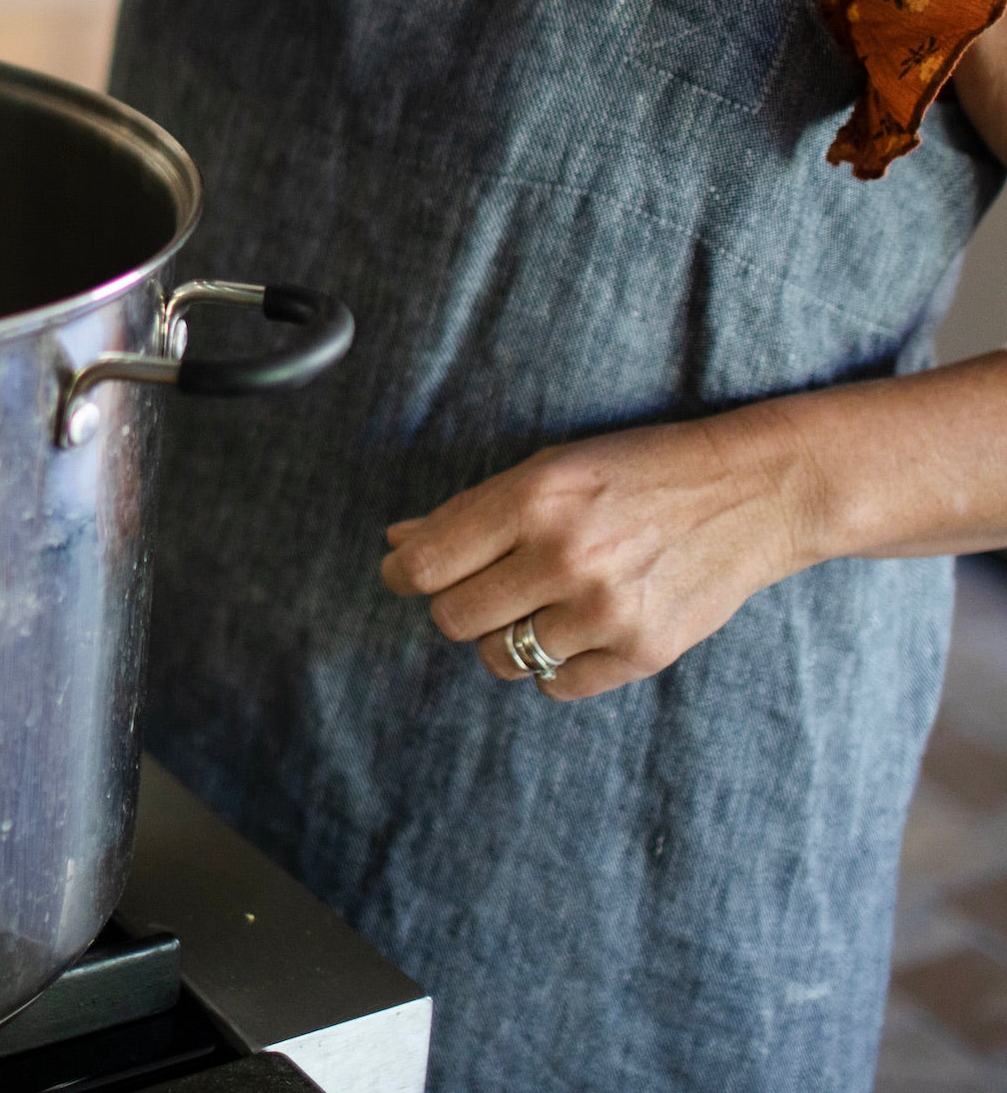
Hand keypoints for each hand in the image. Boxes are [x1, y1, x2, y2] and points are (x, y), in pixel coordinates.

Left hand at [380, 410, 817, 699]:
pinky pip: (555, 685)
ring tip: (537, 602)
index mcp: (532, 499)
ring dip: (504, 636)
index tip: (402, 573)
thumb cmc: (639, 471)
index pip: (425, 565)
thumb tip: (399, 544)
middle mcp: (564, 557)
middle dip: (455, 604)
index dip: (401, 573)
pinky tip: (577, 625)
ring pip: (500, 659)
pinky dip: (554, 664)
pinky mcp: (643, 652)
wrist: (753, 492)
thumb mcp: (550, 467)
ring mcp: (605, 611)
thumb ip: (470, 512)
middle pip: (453, 619)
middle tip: (483, 584)